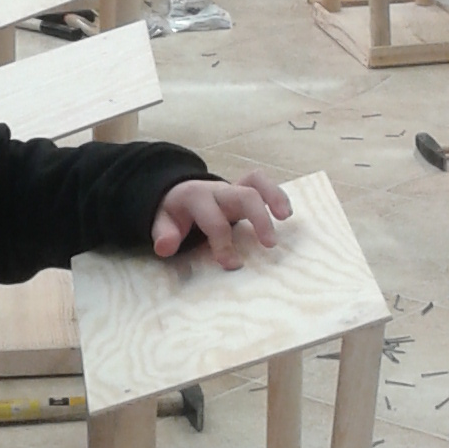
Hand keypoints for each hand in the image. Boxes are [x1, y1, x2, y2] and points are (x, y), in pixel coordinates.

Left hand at [151, 170, 291, 268]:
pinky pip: (261, 183)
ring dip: (274, 197)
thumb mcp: (161, 222)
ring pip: (256, 183)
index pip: (214, 220)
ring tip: (286, 217)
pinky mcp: (242, 189)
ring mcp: (232, 187)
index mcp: (196, 198)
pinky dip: (276, 195)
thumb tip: (165, 247)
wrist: (176, 192)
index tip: (232, 265)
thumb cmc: (174, 213)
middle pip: (243, 195)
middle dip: (259, 218)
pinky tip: (286, 213)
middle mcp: (218, 190)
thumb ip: (163, 234)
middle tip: (270, 244)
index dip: (223, 244)